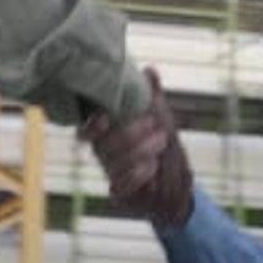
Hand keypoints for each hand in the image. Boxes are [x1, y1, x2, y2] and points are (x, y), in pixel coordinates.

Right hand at [82, 68, 192, 227]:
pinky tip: (153, 166)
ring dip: (139, 151)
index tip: (106, 118)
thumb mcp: (161, 117)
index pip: (86, 131)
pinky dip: (139, 174)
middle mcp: (104, 155)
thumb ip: (153, 95)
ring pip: (113, 164)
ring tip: (161, 141)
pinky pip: (121, 185)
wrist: (176, 185)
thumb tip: (149, 70)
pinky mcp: (120, 192)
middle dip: (129, 134)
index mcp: (107, 134)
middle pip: (103, 146)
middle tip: (155, 125)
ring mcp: (111, 174)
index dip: (91, 126)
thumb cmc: (162, 147)